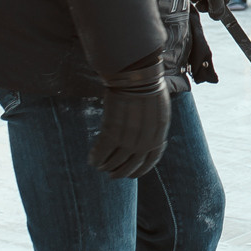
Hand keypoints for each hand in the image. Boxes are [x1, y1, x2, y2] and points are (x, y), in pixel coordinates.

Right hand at [91, 62, 170, 179]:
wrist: (137, 75)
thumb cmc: (148, 86)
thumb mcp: (159, 109)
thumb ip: (154, 126)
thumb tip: (150, 135)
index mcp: (159, 134)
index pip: (151, 159)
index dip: (141, 169)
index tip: (132, 174)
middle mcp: (145, 140)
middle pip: (132, 164)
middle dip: (121, 172)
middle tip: (112, 175)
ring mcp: (129, 138)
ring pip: (115, 160)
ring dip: (106, 165)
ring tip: (99, 166)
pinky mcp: (112, 131)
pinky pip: (102, 150)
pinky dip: (96, 156)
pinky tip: (91, 159)